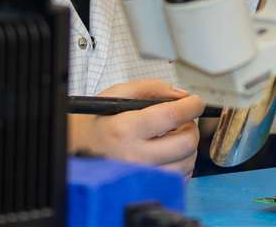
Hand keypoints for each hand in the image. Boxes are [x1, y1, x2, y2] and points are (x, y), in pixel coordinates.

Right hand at [68, 79, 203, 175]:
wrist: (79, 149)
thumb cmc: (100, 121)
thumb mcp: (118, 94)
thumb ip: (152, 88)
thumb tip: (182, 95)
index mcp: (125, 129)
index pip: (172, 116)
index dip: (191, 105)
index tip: (195, 102)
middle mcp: (134, 156)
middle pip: (186, 143)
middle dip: (191, 127)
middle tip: (183, 120)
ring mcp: (141, 176)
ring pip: (187, 163)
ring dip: (186, 146)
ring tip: (172, 136)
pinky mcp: (147, 188)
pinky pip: (180, 178)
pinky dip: (181, 163)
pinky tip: (168, 153)